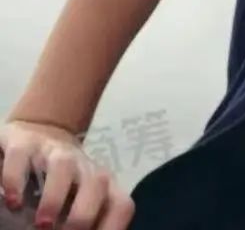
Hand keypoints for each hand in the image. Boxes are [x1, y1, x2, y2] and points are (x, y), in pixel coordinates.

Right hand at [0, 120, 134, 228]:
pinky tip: (12, 201)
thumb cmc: (60, 182)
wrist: (40, 135)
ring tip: (42, 224)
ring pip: (62, 166)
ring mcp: (54, 151)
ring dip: (54, 197)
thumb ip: (85, 219)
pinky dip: (16, 179)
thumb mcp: (76, 202)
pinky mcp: (24, 144)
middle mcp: (82, 166)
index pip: (121, 205)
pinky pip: (22, 156)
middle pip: (97, 183)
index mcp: (102, 185)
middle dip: (84, 214)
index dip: (112, 227)